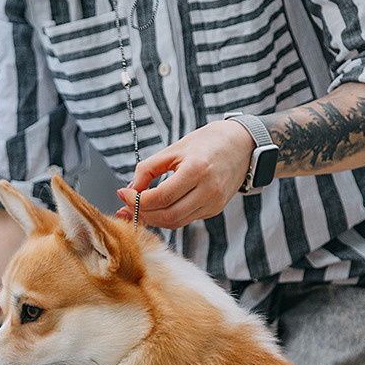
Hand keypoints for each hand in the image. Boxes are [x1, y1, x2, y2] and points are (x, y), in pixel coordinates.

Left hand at [115, 119, 254, 228]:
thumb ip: (148, 169)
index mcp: (197, 170)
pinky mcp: (215, 210)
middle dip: (143, 214)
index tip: (123, 194)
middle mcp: (208, 191)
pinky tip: (156, 208)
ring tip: (137, 209)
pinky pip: (186, 219)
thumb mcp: (174, 149)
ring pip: (176, 222)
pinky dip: (168, 217)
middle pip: (168, 216)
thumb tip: (130, 191)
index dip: (137, 201)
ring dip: (153, 219)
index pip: (161, 197)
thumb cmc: (206, 142)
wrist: (241, 144)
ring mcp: (214, 203)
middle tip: (126, 206)